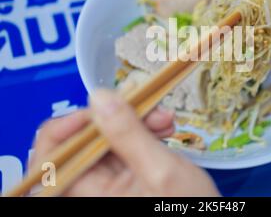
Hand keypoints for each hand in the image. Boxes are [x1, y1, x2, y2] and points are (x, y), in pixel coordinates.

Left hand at [30, 90, 219, 196]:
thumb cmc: (186, 206)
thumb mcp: (160, 170)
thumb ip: (128, 133)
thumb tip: (98, 97)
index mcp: (87, 194)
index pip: (52, 156)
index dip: (69, 125)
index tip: (102, 105)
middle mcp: (92, 187)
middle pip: (86, 140)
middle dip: (119, 117)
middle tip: (150, 108)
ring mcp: (110, 180)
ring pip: (109, 137)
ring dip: (136, 121)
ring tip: (165, 119)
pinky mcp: (127, 173)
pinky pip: (126, 144)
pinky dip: (145, 130)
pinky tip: (165, 126)